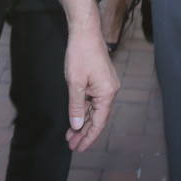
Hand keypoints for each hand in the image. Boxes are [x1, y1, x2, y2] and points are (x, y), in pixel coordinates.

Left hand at [62, 21, 119, 151]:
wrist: (85, 31)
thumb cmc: (80, 54)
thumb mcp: (74, 83)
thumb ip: (75, 106)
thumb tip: (76, 126)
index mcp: (107, 93)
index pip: (98, 122)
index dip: (88, 137)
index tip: (79, 148)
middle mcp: (110, 91)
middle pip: (97, 118)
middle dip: (84, 132)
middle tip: (71, 145)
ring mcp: (106, 85)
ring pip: (94, 110)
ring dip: (83, 122)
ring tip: (70, 135)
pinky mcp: (101, 80)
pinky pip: (93, 100)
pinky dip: (84, 110)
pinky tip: (75, 117)